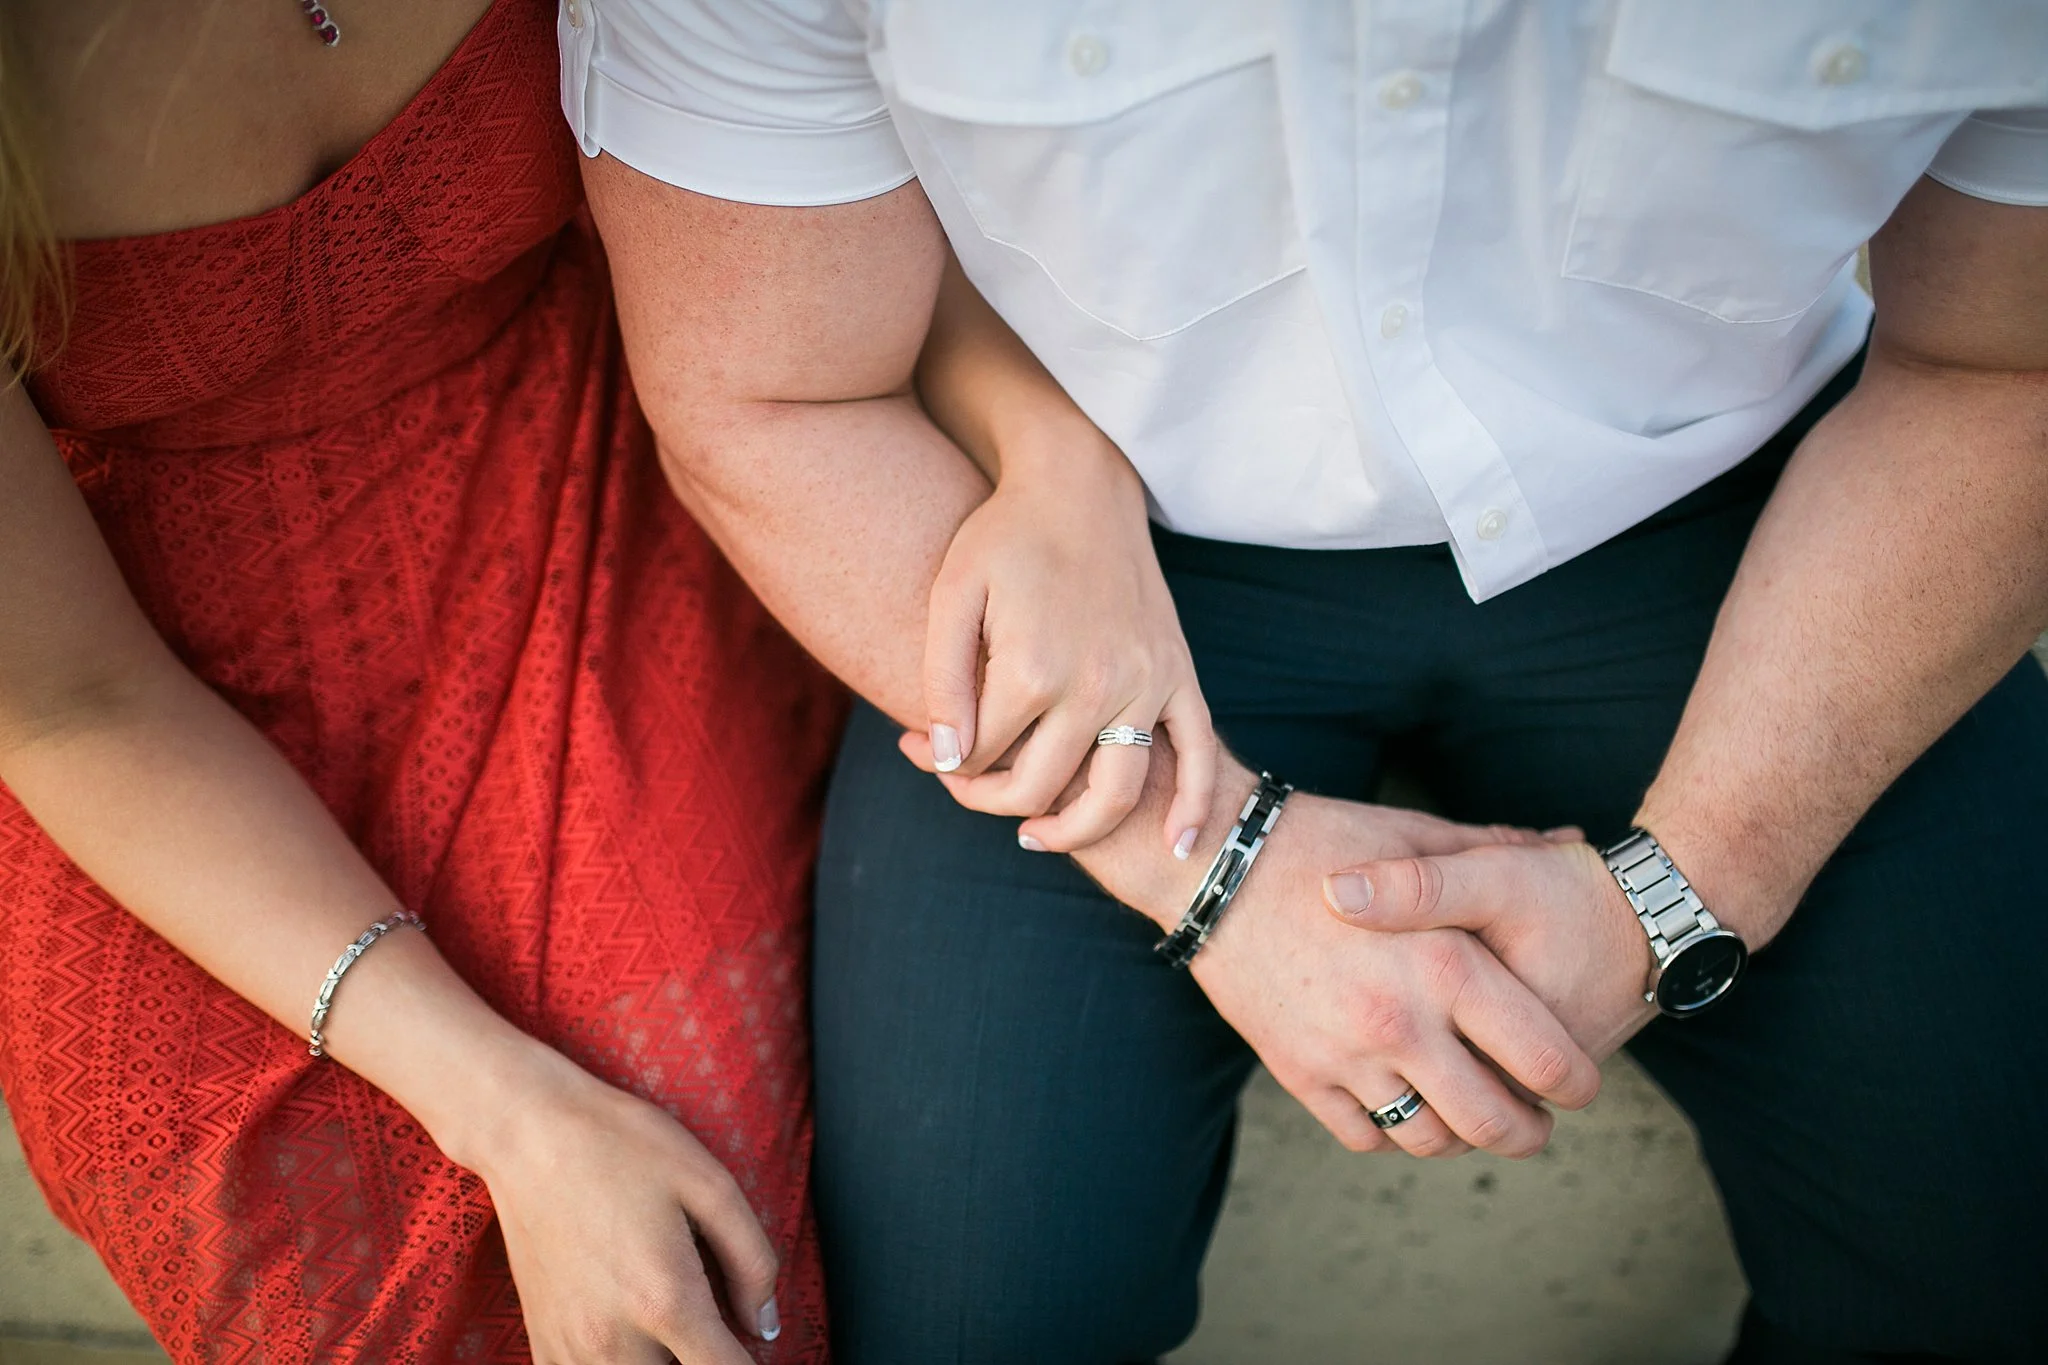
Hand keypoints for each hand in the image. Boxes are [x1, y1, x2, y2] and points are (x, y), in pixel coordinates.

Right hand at [458, 1044, 781, 1363]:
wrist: (530, 1135)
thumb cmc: (624, 1147)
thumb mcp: (710, 1185)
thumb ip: (753, 1262)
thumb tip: (767, 1327)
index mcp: (667, 1301)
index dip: (752, 1362)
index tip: (752, 1341)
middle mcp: (615, 1341)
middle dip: (706, 1362)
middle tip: (715, 1329)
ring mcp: (571, 1349)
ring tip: (675, 1332)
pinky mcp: (543, 1345)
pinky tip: (631, 1335)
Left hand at [898, 433, 1215, 857]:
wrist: (1078, 486)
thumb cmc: (1003, 538)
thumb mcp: (949, 596)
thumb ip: (942, 681)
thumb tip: (946, 758)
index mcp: (1033, 667)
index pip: (982, 757)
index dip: (948, 765)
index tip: (930, 751)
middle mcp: (1096, 683)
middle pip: (1040, 786)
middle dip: (993, 798)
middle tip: (968, 786)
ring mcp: (1146, 682)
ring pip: (1116, 793)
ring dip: (1075, 829)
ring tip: (1038, 834)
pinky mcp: (1179, 674)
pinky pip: (1200, 754)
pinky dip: (1193, 807)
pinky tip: (1179, 846)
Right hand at [1181, 781, 1604, 1158]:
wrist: (1215, 865)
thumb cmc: (1324, 840)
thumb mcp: (1417, 837)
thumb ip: (1496, 849)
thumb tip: (1570, 840)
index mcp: (1447, 966)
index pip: (1546, 1060)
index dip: (1578, 1085)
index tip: (1578, 1085)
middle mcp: (1402, 1022)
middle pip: (1494, 1123)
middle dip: (1528, 1133)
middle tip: (1535, 1123)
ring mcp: (1347, 1055)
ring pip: (1429, 1139)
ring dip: (1460, 1137)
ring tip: (1468, 1116)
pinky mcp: (1300, 1072)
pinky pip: (1364, 1132)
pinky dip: (1390, 1128)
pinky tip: (1400, 1100)